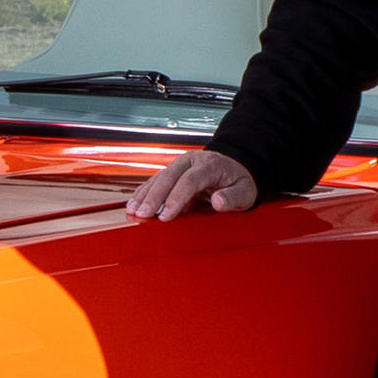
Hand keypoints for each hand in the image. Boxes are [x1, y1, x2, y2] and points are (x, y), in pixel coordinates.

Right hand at [125, 147, 261, 222]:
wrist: (235, 167)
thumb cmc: (239, 181)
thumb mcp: (244, 191)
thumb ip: (232, 197)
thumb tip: (218, 202)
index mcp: (210, 164)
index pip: (189, 181)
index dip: (175, 199)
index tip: (166, 216)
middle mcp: (192, 161)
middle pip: (168, 177)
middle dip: (154, 197)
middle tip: (143, 215)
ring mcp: (180, 164)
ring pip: (159, 178)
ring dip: (144, 195)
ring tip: (133, 211)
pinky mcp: (173, 171)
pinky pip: (156, 180)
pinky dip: (144, 192)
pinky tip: (134, 203)